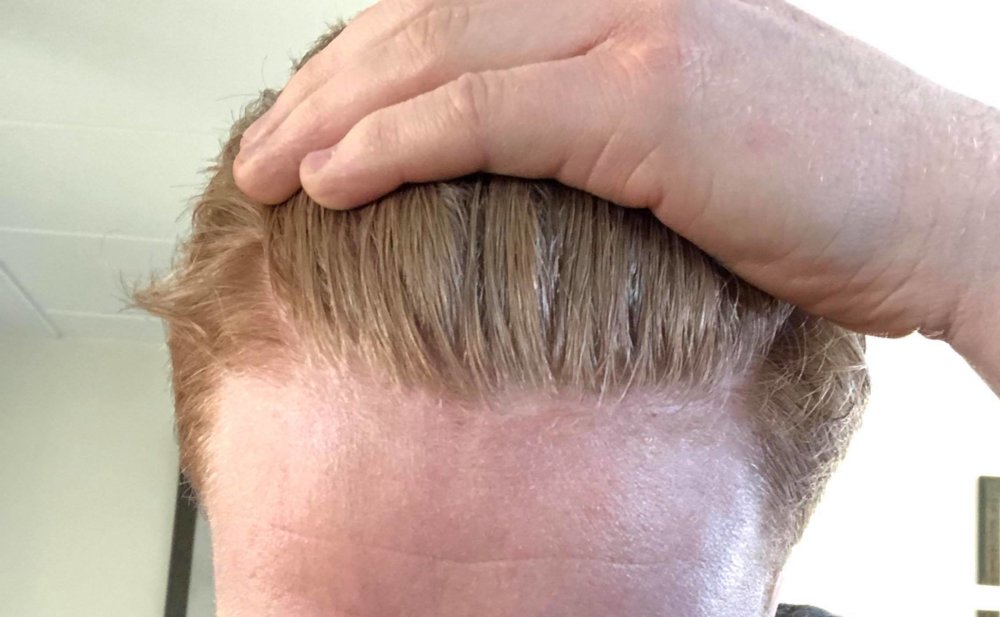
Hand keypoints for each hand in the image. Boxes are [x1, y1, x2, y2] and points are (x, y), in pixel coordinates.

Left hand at [233, 0, 999, 378]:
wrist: (941, 209)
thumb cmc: (824, 188)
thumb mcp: (693, 126)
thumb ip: (597, 115)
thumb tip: (510, 157)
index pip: (450, 8)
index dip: (359, 66)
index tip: (303, 127)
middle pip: (423, 21)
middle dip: (323, 90)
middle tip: (257, 150)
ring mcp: (637, 29)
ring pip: (437, 57)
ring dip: (331, 118)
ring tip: (263, 171)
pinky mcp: (652, 98)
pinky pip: (487, 116)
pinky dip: (396, 147)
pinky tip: (330, 182)